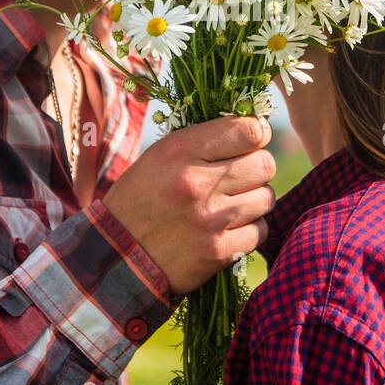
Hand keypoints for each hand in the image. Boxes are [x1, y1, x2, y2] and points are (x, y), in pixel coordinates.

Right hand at [102, 116, 275, 294]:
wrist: (118, 254)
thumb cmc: (142, 197)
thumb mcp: (161, 154)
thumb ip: (205, 140)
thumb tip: (255, 130)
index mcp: (182, 151)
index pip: (250, 130)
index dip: (257, 133)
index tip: (250, 141)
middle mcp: (199, 183)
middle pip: (266, 164)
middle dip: (256, 168)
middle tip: (240, 175)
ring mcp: (211, 220)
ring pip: (267, 198)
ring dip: (254, 199)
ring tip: (230, 203)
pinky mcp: (219, 252)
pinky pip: (260, 231)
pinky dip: (249, 229)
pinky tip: (228, 228)